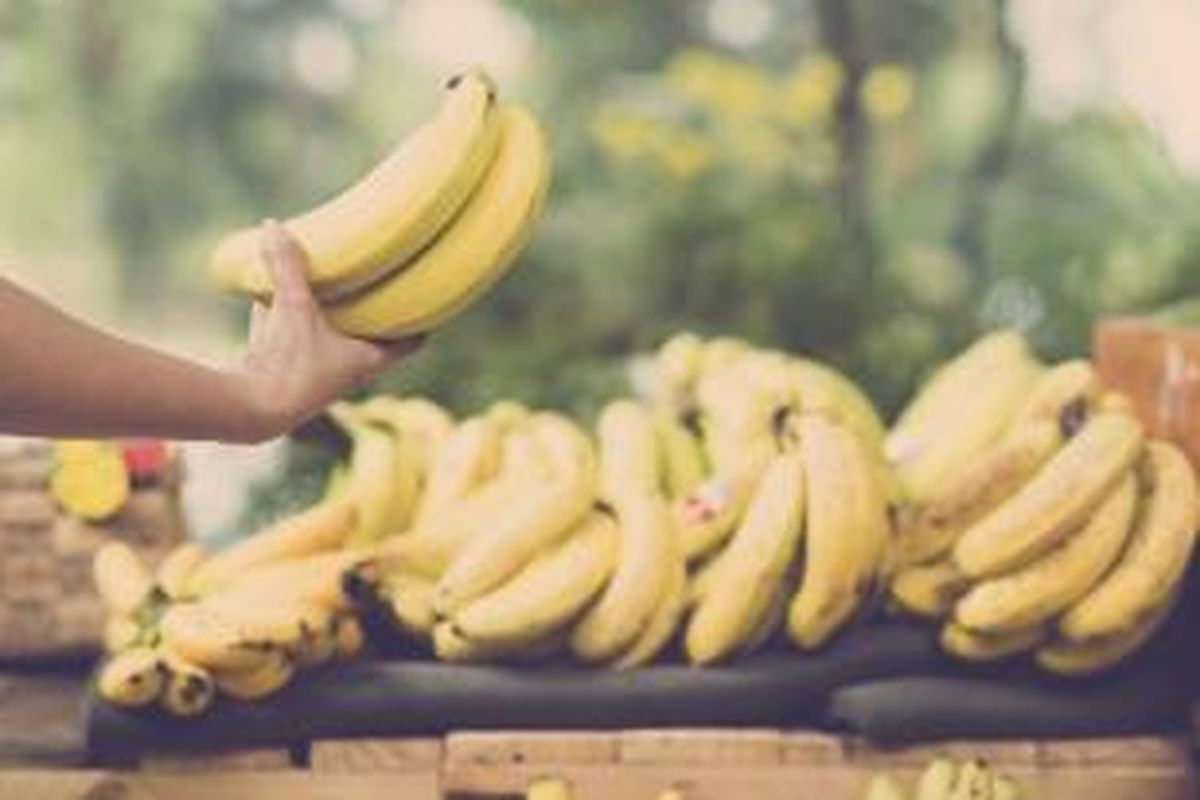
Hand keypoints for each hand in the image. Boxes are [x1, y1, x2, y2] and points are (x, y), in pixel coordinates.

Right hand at [233, 220, 422, 440]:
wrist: (248, 412)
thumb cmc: (288, 365)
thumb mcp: (292, 308)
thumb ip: (287, 267)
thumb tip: (275, 224)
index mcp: (367, 360)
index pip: (411, 342)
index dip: (422, 322)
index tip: (429, 298)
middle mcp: (347, 372)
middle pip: (373, 340)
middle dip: (372, 313)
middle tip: (376, 280)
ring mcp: (317, 377)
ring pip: (329, 341)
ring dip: (329, 319)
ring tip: (329, 286)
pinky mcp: (285, 376)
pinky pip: (290, 342)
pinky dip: (283, 321)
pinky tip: (266, 296)